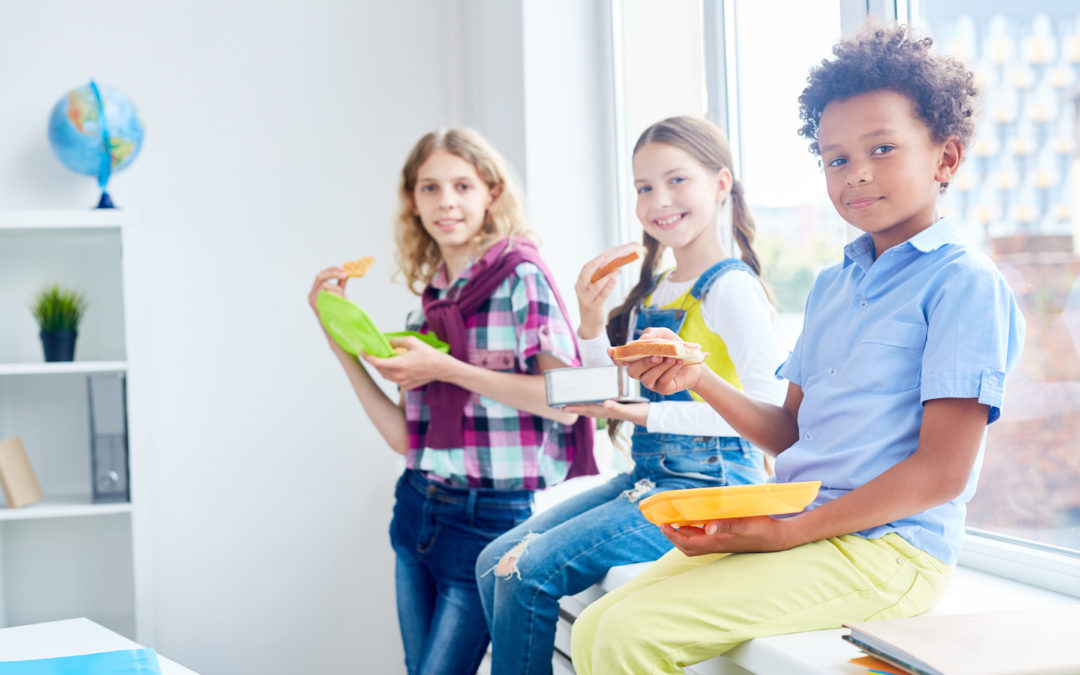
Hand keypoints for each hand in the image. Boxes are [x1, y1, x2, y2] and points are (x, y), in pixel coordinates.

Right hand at [309, 266, 347, 313]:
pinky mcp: (317, 306)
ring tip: (344, 298)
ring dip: (338, 290)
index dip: (331, 270)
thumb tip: (346, 272)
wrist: (335, 330)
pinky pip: (329, 295)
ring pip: (326, 286)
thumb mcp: (338, 295)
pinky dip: (337, 296)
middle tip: (345, 274)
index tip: (342, 268)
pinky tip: (341, 301)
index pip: (320, 276)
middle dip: (333, 274)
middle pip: (320, 277)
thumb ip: (340, 284)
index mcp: (315, 291)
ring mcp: (313, 301)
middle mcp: (311, 295)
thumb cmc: (337, 312)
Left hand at [361, 336, 455, 389]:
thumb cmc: (428, 354)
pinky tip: (397, 367)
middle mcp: (399, 376)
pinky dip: (392, 373)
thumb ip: (397, 341)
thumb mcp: (412, 342)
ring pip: (386, 376)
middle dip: (375, 362)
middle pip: (379, 370)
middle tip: (374, 353)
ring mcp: (403, 383)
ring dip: (382, 368)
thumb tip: (388, 343)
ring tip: (385, 359)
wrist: (441, 368)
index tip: (362, 352)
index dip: (367, 357)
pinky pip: (394, 380)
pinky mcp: (407, 386)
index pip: (376, 362)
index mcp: (399, 364)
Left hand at [562, 401, 647, 425]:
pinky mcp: (615, 406)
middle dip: (575, 408)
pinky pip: (600, 405)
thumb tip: (604, 403)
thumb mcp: (627, 410)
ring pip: (592, 408)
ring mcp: (610, 409)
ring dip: (581, 407)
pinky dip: (592, 404)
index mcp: (606, 410)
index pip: (587, 409)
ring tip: (571, 405)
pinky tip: (591, 401)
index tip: (563, 408)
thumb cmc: (638, 412)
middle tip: (562, 407)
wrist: (650, 415)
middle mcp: (606, 410)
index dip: (575, 408)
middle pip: (587, 410)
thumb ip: (616, 407)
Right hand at [574, 249, 626, 338]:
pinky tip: (615, 279)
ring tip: (618, 269)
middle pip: (586, 273)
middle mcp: (581, 289)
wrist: (589, 323)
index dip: (596, 261)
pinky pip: (602, 295)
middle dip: (595, 264)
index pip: (586, 268)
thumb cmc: (594, 302)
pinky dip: (608, 286)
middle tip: (606, 257)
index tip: (605, 255)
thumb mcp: (593, 288)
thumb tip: (615, 263)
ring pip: (595, 285)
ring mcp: (586, 299)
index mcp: (580, 282)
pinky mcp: (594, 307)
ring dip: (607, 276)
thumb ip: (600, 277)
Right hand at [609, 328, 703, 394]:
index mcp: (637, 358)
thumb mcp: (665, 335)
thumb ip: (652, 334)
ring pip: (646, 378)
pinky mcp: (662, 389)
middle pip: (631, 372)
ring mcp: (650, 382)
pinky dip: (670, 371)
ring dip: (659, 367)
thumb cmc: (675, 347)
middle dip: (643, 363)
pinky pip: (662, 381)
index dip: (614, 356)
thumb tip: (643, 339)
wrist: (693, 361)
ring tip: (671, 358)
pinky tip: (677, 363)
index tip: (610, 350)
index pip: (621, 360)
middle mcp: (640, 372)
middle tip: (658, 356)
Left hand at [659, 515, 796, 555]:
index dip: (672, 535)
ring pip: (696, 543)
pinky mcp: (727, 539)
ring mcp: (722, 543)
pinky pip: (705, 537)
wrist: (779, 538)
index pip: (687, 543)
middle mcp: (717, 545)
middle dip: (674, 536)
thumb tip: (707, 527)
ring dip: (683, 534)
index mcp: (717, 542)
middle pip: (688, 546)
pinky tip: (696, 520)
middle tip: (663, 523)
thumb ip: (727, 524)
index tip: (662, 524)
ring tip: (674, 520)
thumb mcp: (745, 524)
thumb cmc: (762, 529)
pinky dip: (695, 530)